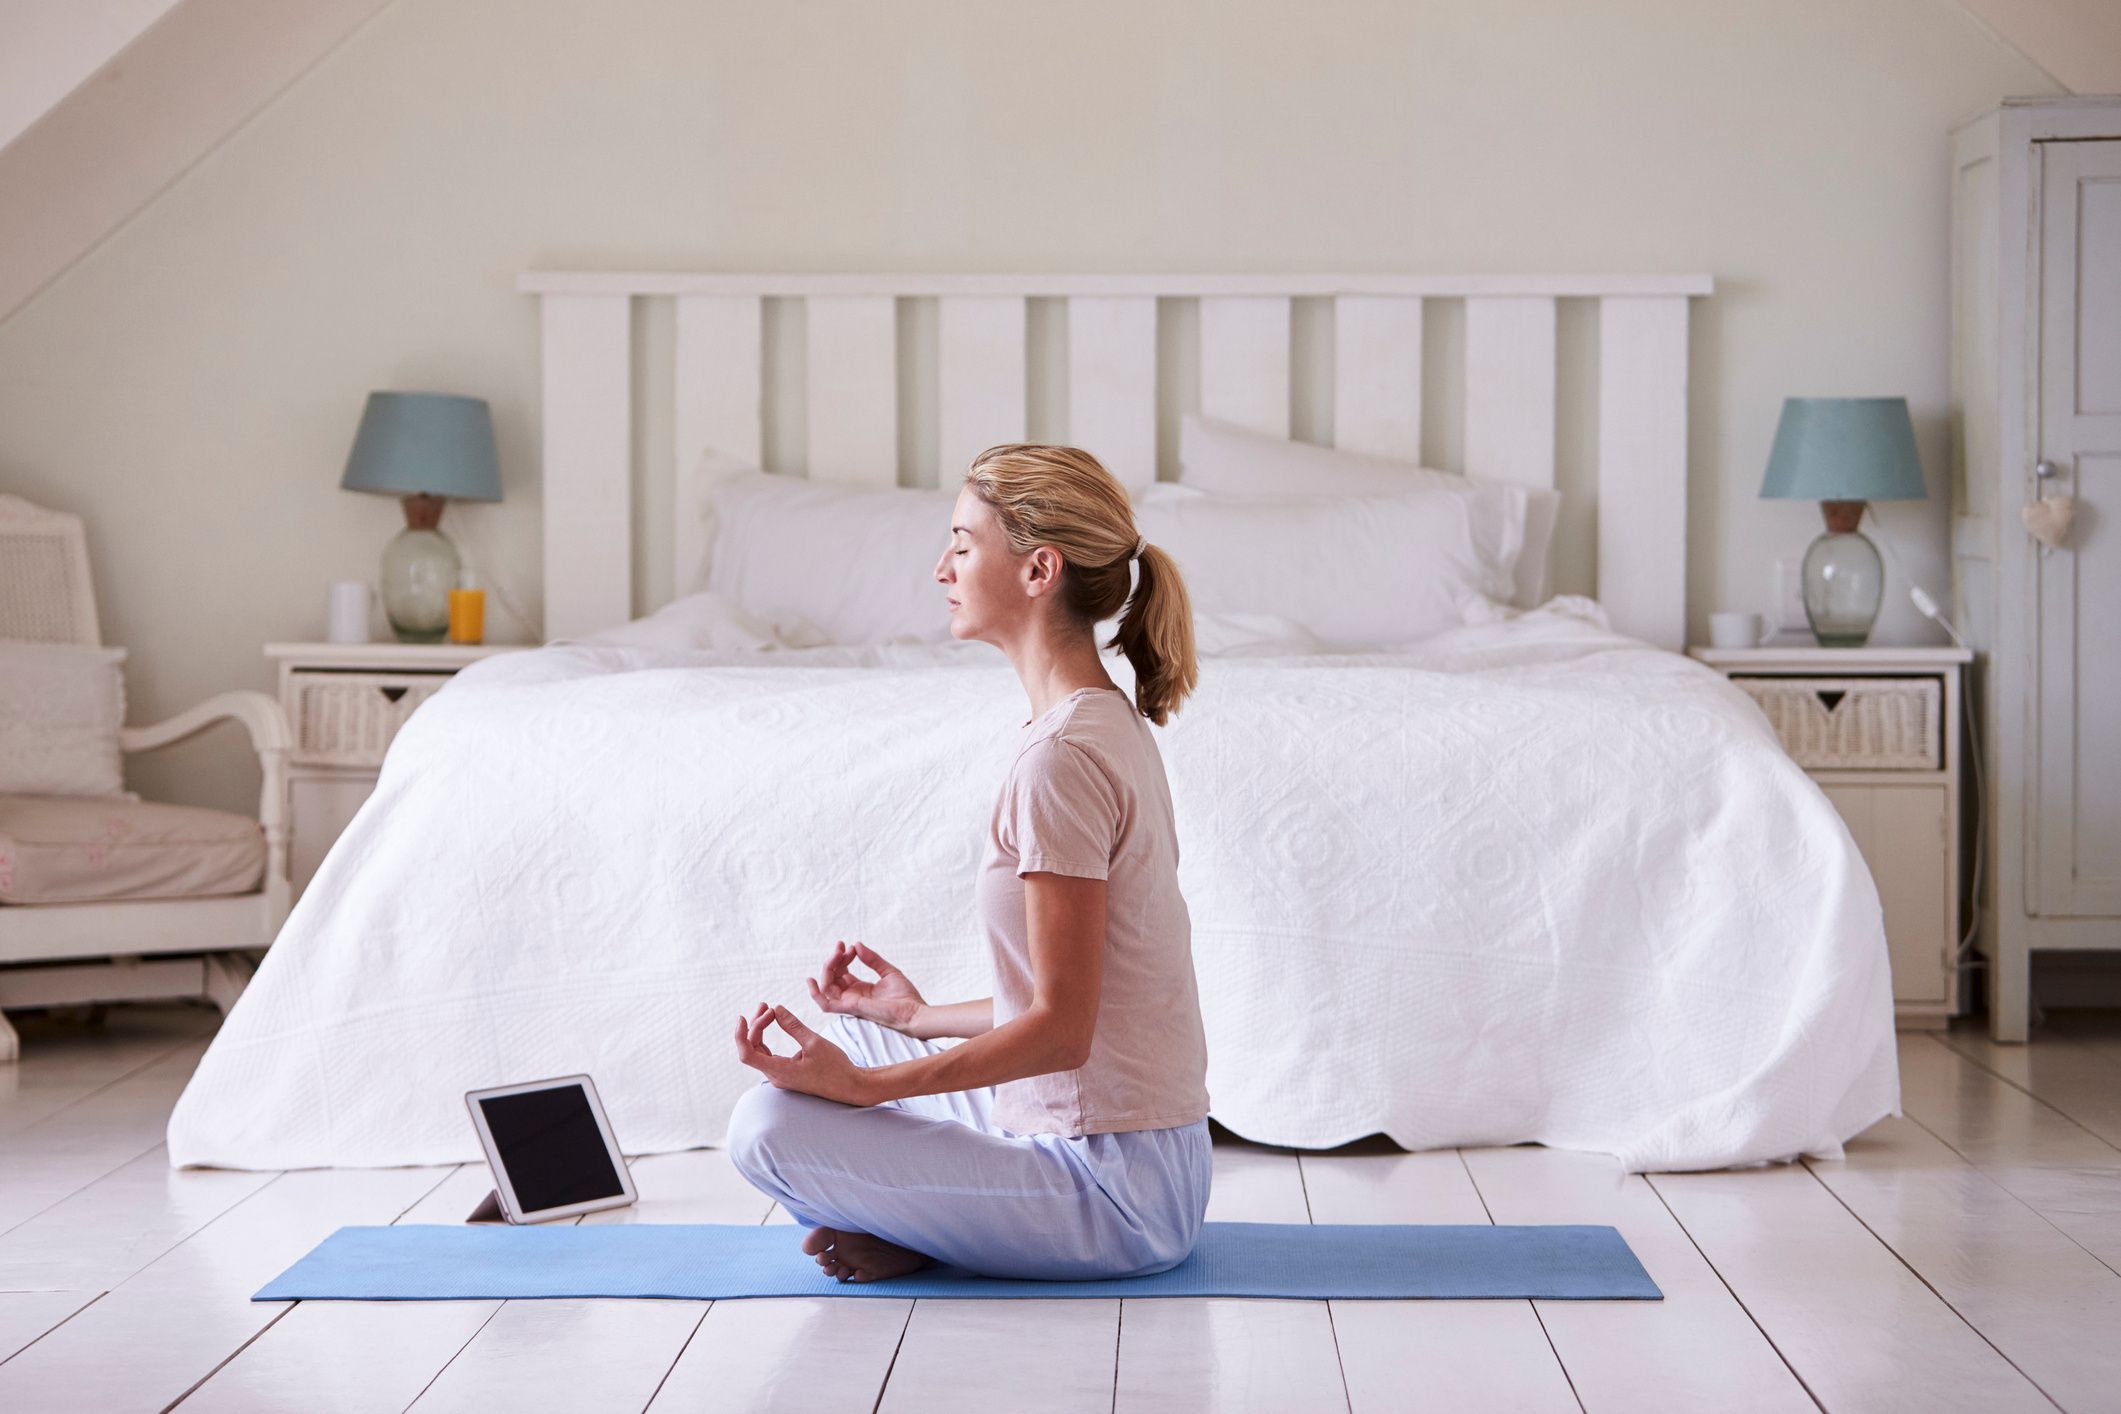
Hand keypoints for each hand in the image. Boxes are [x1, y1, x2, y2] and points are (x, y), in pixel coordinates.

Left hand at [733, 1003, 873, 1106]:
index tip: (743, 1017)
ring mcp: (780, 1076)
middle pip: (752, 1049)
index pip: (747, 1054)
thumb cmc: (835, 1067)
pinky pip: (768, 1055)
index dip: (740, 1035)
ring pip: (759, 1051)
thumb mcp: (814, 1042)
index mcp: (780, 1071)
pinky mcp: (786, 1073)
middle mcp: (776, 1076)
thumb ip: (793, 1026)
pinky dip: (767, 1038)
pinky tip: (772, 1023)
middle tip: (766, 1006)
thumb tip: (776, 1008)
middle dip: (755, 1025)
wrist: (849, 1086)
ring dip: (760, 1030)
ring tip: (768, 1010)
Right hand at [809, 940, 927, 1032]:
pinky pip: (825, 1003)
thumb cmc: (905, 996)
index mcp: (860, 989)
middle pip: (832, 977)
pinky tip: (811, 979)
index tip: (850, 947)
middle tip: (842, 947)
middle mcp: (852, 996)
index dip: (842, 957)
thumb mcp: (888, 971)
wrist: (914, 1012)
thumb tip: (857, 945)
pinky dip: (815, 993)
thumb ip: (872, 959)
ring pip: (826, 986)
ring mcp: (849, 1003)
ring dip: (828, 968)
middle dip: (834, 959)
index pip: (842, 972)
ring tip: (837, 954)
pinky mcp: (850, 1007)